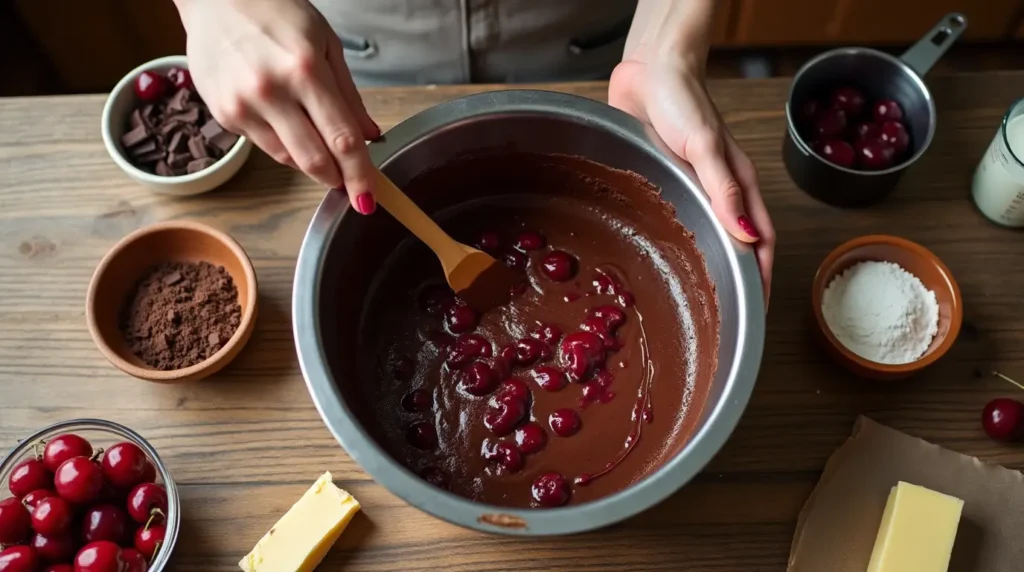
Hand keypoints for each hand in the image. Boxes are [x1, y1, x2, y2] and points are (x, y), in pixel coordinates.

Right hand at [174, 0, 379, 213]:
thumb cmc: (276, 12)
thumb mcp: (325, 44)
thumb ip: (349, 96)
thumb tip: (371, 136)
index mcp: (305, 70)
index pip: (342, 138)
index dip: (359, 174)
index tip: (369, 199)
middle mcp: (271, 91)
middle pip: (314, 160)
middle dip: (337, 179)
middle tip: (351, 185)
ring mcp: (242, 106)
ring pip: (288, 159)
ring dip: (311, 163)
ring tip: (321, 147)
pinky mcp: (224, 115)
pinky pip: (265, 145)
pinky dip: (284, 143)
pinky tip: (285, 120)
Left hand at [609, 59, 774, 303]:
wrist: (650, 70)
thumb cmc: (681, 100)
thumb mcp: (705, 146)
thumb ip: (724, 190)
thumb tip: (744, 236)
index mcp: (739, 183)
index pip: (760, 241)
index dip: (762, 277)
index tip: (756, 309)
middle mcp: (720, 190)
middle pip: (737, 243)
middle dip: (738, 279)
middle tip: (728, 314)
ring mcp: (694, 187)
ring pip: (708, 233)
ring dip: (710, 262)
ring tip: (700, 295)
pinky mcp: (668, 180)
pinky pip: (679, 217)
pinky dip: (681, 240)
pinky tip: (668, 255)